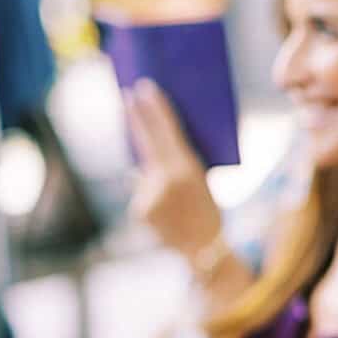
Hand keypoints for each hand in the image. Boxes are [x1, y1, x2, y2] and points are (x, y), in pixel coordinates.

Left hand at [125, 80, 223, 260]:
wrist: (205, 250)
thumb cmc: (209, 210)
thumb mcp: (202, 179)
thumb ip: (180, 163)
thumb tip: (156, 143)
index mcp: (187, 169)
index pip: (166, 130)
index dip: (154, 108)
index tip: (144, 88)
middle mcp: (164, 180)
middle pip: (145, 140)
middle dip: (136, 117)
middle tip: (128, 96)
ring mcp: (149, 196)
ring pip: (144, 173)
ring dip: (153, 175)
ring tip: (174, 196)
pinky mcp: (139, 210)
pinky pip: (142, 192)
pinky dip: (150, 196)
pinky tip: (165, 212)